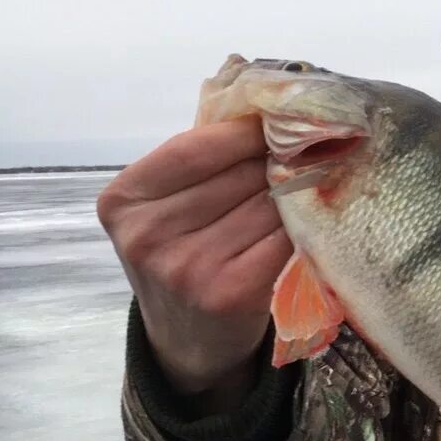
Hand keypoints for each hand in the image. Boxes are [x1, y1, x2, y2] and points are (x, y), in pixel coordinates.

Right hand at [98, 116, 291, 412]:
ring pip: (268, 203)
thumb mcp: (166, 206)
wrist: (188, 341)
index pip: (195, 147)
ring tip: (316, 182)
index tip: (278, 117)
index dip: (245, 131)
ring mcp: (188, 268)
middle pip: (239, 174)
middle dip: (280, 158)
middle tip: (312, 146)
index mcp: (124, 201)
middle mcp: (148, 236)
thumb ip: (198, 158)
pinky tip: (314, 220)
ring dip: (300, 190)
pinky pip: (285, 238)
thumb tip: (260, 99)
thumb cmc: (184, 255)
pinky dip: (306, 226)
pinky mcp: (231, 293)